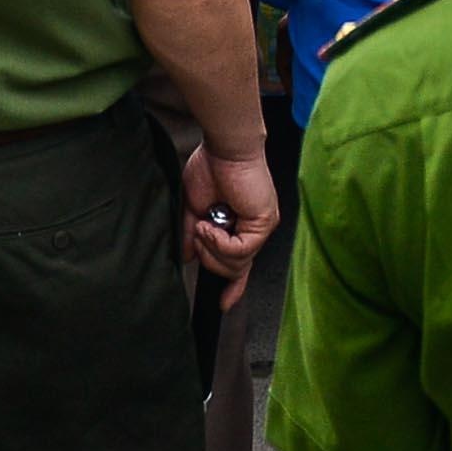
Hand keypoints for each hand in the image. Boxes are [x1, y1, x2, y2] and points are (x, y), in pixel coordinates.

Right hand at [183, 140, 279, 287]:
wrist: (223, 146)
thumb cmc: (211, 166)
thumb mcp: (194, 207)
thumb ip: (193, 234)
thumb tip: (187, 255)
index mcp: (240, 226)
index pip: (241, 264)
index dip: (234, 287)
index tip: (224, 304)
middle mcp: (254, 229)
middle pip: (234, 269)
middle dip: (209, 259)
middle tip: (198, 235)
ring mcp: (261, 227)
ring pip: (236, 264)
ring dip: (211, 249)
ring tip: (203, 225)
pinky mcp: (264, 222)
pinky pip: (240, 251)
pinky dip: (219, 242)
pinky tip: (209, 226)